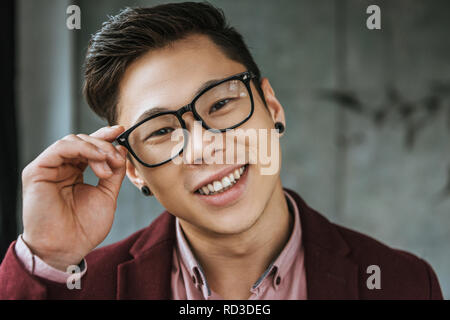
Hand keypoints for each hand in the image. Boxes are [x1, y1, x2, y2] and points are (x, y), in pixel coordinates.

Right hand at [21, 126, 127, 270]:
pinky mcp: (37, 170)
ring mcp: (49, 168)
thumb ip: (114, 172)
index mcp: (74, 172)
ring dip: (96, 148)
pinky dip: (83, 148)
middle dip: (105, 145)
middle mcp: (60, 167)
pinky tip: (98, 158)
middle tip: (118, 159)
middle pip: (82, 141)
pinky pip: (60, 148)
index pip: (89, 148)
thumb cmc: (85, 227)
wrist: (68, 247)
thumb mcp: (107, 194)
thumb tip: (121, 148)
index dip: (104, 137)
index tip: (121, 131)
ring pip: (73, 141)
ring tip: (109, 165)